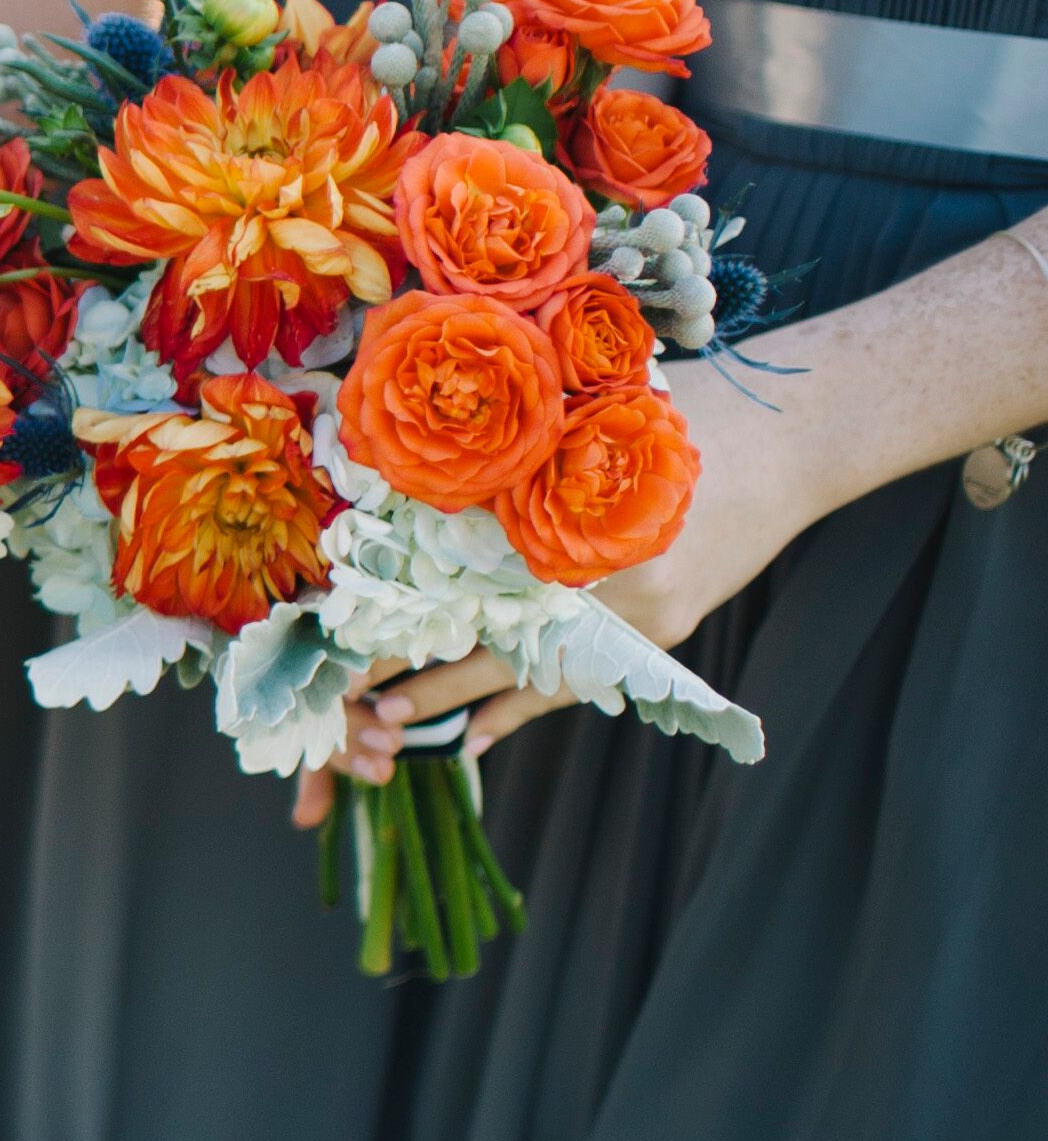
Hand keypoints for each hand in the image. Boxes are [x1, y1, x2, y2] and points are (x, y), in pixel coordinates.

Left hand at [293, 372, 827, 822]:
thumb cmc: (684, 406)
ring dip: (459, 693)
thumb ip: (513, 461)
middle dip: (419, 665)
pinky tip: (477, 734)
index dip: (405, 607)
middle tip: (351, 697)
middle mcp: (603, 577)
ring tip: (391, 721)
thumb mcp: (587, 419)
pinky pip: (580, 677)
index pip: (466, 576)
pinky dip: (526, 703)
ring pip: (529, 663)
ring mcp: (638, 614)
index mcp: (575, 519)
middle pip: (489, 630)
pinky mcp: (660, 631)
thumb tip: (407, 484)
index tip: (346, 629)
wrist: (794, 438)